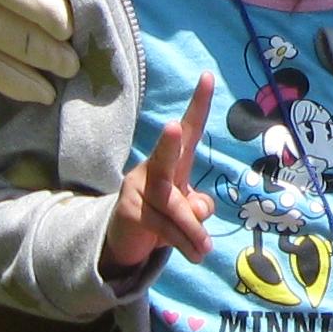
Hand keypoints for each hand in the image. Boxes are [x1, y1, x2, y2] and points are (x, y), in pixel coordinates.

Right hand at [105, 74, 216, 271]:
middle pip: (165, 156)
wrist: (124, 242)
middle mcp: (153, 168)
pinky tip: (196, 254)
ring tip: (205, 250)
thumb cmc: (163, 218)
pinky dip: (183, 242)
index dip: (198, 105)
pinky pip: (163, 227)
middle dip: (170, 143)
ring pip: (171, 204)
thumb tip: (197, 210)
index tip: (208, 76)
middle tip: (174, 127)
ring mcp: (138, 189)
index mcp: (173, 162)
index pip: (190, 130)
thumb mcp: (187, 211)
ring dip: (192, 229)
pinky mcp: (129, 212)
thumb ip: (197, 207)